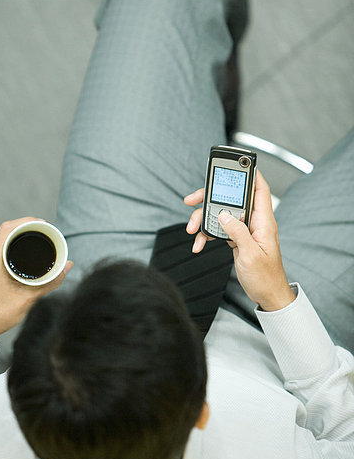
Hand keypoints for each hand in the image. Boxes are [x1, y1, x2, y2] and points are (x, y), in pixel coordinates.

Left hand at [0, 217, 72, 339]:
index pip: (8, 229)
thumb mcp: (29, 298)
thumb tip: (67, 266)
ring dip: (15, 232)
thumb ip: (51, 281)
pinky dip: (7, 240)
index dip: (27, 221)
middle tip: (42, 229)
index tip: (43, 223)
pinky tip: (19, 244)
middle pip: (3, 229)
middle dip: (24, 225)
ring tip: (33, 234)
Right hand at [184, 171, 294, 311]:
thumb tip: (224, 214)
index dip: (251, 173)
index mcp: (264, 222)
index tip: (237, 163)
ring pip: (221, 214)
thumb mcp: (250, 255)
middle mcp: (255, 223)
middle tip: (192, 200)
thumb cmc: (265, 278)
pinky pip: (220, 228)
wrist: (266, 295)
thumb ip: (237, 232)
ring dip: (204, 219)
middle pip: (232, 199)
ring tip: (191, 229)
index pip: (260, 189)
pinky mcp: (238, 238)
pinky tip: (199, 243)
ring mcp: (246, 230)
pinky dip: (208, 234)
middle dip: (211, 198)